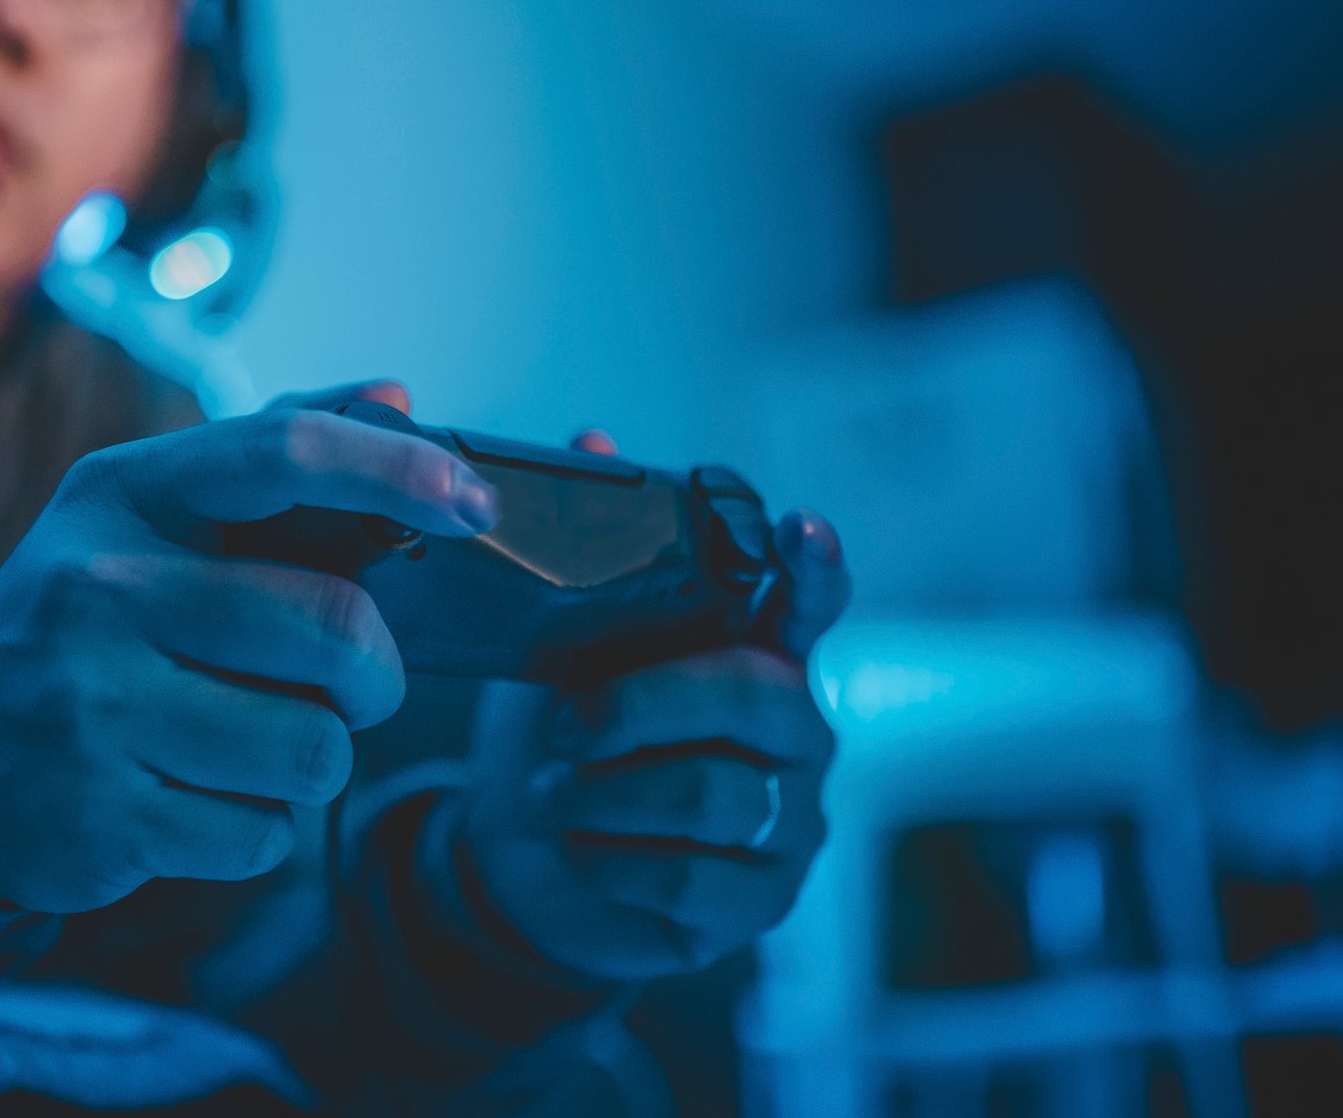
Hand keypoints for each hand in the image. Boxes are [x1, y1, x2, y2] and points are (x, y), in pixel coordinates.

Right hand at [0, 380, 494, 913]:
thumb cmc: (89, 625)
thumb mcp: (148, 521)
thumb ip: (273, 458)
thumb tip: (396, 396)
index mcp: (123, 495)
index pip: (282, 453)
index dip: (399, 472)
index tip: (476, 507)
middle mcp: (98, 590)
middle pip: (334, 628)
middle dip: (375, 674)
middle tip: (354, 684)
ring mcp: (92, 707)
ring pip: (315, 748)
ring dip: (314, 758)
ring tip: (250, 742)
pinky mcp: (101, 816)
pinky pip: (262, 835)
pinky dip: (257, 827)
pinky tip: (195, 795)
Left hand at [457, 429, 849, 980]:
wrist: (528, 864)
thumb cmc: (566, 740)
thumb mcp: (558, 647)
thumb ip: (583, 555)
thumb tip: (590, 441)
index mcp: (757, 656)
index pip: (809, 603)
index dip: (814, 568)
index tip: (803, 527)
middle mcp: (794, 733)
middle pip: (750, 695)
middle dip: (640, 704)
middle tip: (564, 724)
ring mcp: (787, 821)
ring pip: (713, 792)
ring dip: (608, 791)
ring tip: (552, 791)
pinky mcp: (758, 900)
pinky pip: (693, 877)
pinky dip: (610, 860)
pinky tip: (578, 850)